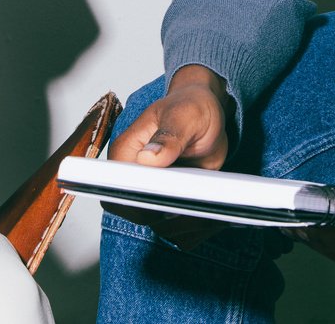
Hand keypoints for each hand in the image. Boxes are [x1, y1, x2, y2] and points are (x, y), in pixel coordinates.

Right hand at [104, 66, 234, 247]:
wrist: (207, 111)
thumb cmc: (190, 107)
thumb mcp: (184, 115)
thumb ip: (168, 136)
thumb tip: (147, 159)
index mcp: (127, 154)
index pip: (117, 192)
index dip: (137, 205)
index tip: (166, 204)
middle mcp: (136, 178)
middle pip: (141, 215)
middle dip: (170, 219)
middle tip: (199, 207)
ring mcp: (155, 193)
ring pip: (163, 227)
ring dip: (188, 226)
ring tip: (214, 210)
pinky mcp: (175, 202)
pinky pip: (181, 228)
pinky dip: (199, 228)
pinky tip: (217, 215)